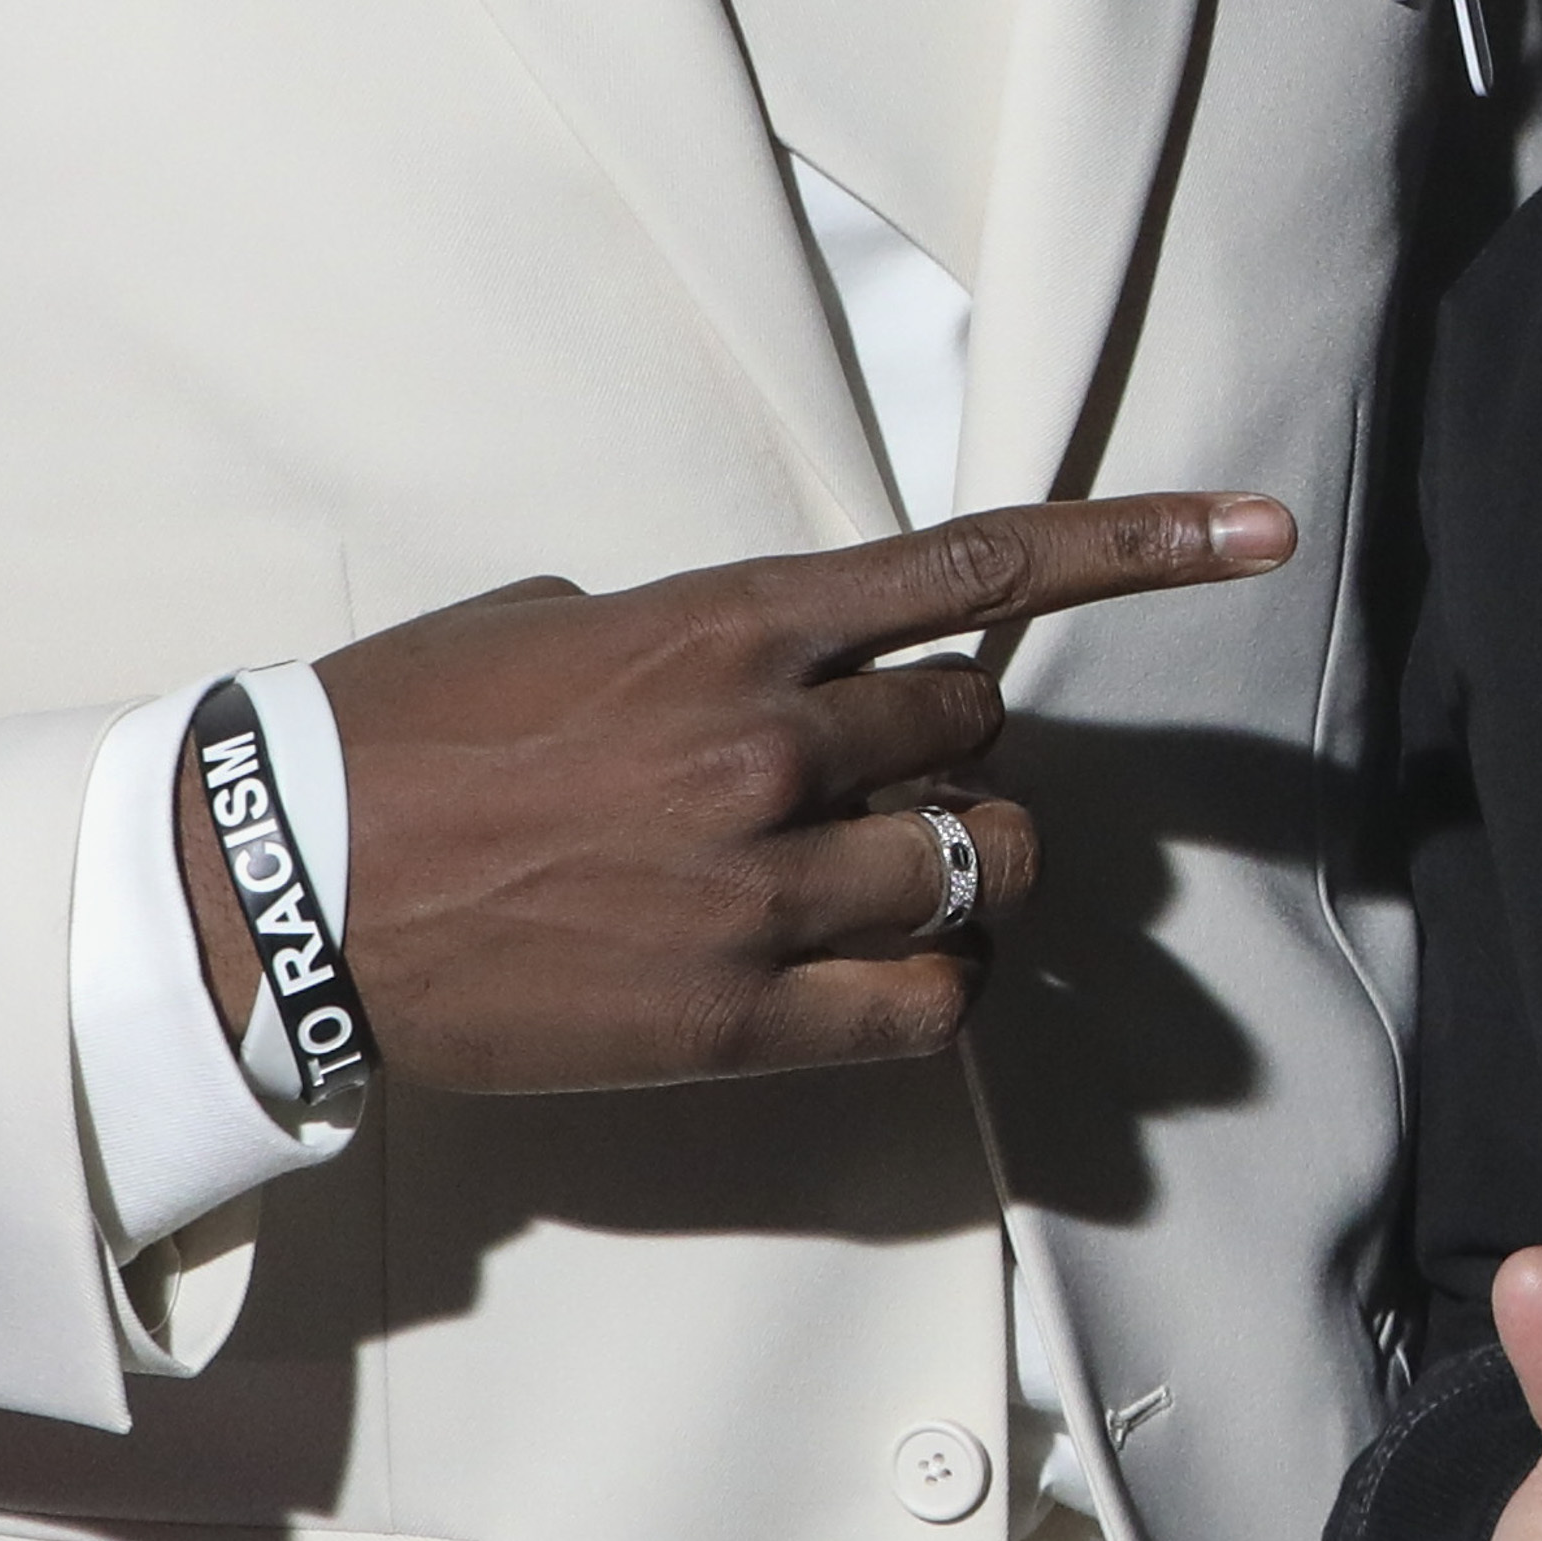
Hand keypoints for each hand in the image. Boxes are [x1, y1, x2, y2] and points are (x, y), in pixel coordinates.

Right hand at [175, 497, 1291, 1094]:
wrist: (284, 887)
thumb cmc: (399, 740)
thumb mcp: (553, 626)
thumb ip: (695, 634)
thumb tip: (774, 657)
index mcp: (729, 622)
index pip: (978, 568)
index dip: (1140, 545)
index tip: (1257, 529)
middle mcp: (771, 741)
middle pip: (979, 731)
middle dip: (946, 753)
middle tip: (867, 784)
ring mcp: (764, 882)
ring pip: (976, 863)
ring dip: (955, 867)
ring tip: (883, 881)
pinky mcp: (744, 1011)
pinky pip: (932, 1002)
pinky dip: (942, 986)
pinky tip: (900, 974)